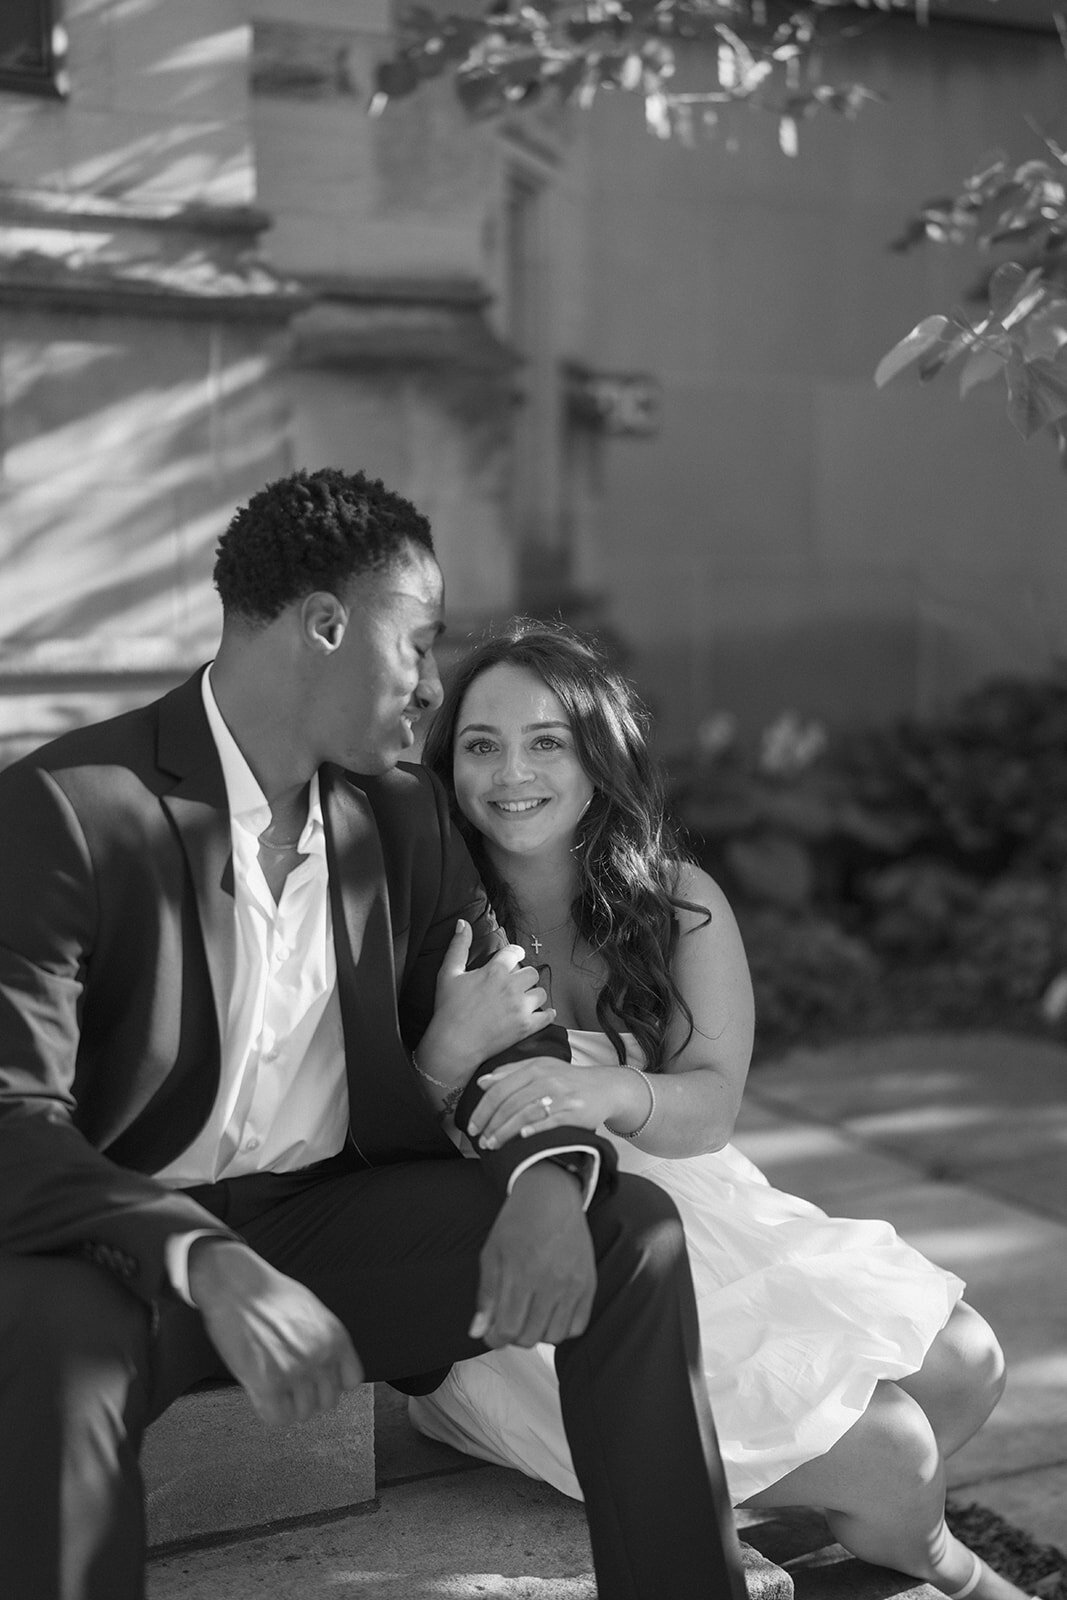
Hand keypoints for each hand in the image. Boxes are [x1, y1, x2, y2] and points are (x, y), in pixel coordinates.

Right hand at [188, 1238, 363, 1425]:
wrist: (236, 1286)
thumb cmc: (269, 1295)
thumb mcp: (313, 1312)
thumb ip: (324, 1342)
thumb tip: (327, 1370)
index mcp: (336, 1337)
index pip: (350, 1381)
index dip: (331, 1382)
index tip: (316, 1379)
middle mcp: (321, 1356)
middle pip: (327, 1401)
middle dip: (308, 1394)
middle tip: (289, 1382)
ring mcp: (296, 1372)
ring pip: (302, 1413)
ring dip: (288, 1403)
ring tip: (273, 1383)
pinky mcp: (268, 1384)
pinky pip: (278, 1418)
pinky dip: (270, 1410)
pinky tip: (261, 1393)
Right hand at [418, 919, 555, 1085]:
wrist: (453, 1044)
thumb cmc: (448, 1009)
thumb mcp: (448, 973)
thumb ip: (458, 946)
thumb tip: (462, 923)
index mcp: (495, 971)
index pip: (515, 952)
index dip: (515, 954)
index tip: (514, 958)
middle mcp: (512, 987)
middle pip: (531, 973)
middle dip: (524, 977)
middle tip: (515, 984)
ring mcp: (521, 1007)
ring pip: (541, 993)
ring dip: (533, 995)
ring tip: (523, 1000)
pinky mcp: (526, 1027)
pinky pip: (547, 1016)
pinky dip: (546, 1014)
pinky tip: (541, 1013)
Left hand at [468, 1057, 646, 1147]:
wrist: (604, 1087)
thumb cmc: (567, 1080)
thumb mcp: (540, 1068)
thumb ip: (511, 1073)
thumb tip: (483, 1082)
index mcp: (534, 1067)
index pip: (500, 1088)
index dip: (483, 1109)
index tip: (472, 1126)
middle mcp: (547, 1078)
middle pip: (510, 1103)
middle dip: (491, 1124)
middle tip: (480, 1141)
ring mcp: (562, 1095)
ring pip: (526, 1113)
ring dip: (506, 1131)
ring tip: (493, 1145)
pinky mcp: (575, 1111)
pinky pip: (551, 1121)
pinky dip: (534, 1129)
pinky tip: (521, 1137)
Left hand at [470, 1162, 595, 1347]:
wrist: (552, 1197)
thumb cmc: (518, 1222)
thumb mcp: (491, 1253)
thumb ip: (486, 1295)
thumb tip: (478, 1331)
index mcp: (521, 1273)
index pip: (508, 1329)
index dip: (495, 1338)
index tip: (492, 1333)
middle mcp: (550, 1282)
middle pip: (530, 1337)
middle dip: (514, 1336)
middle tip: (509, 1321)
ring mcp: (572, 1284)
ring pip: (555, 1336)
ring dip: (538, 1334)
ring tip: (530, 1316)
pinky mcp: (588, 1284)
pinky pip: (578, 1325)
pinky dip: (563, 1327)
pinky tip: (550, 1313)